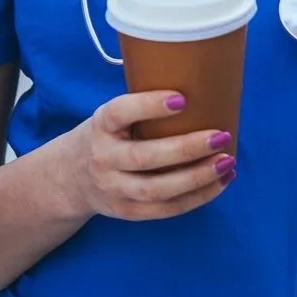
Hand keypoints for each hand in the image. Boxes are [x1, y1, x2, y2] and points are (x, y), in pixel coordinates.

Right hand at [57, 91, 235, 221]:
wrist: (69, 177)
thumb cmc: (109, 135)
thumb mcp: (113, 115)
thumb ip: (144, 107)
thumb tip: (205, 85)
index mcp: (101, 125)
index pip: (119, 113)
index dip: (148, 105)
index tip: (182, 98)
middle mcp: (103, 158)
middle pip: (144, 157)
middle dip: (186, 148)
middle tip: (220, 136)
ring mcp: (113, 189)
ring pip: (157, 190)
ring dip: (197, 178)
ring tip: (227, 162)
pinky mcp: (127, 211)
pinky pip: (165, 210)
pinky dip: (197, 198)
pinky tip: (221, 182)